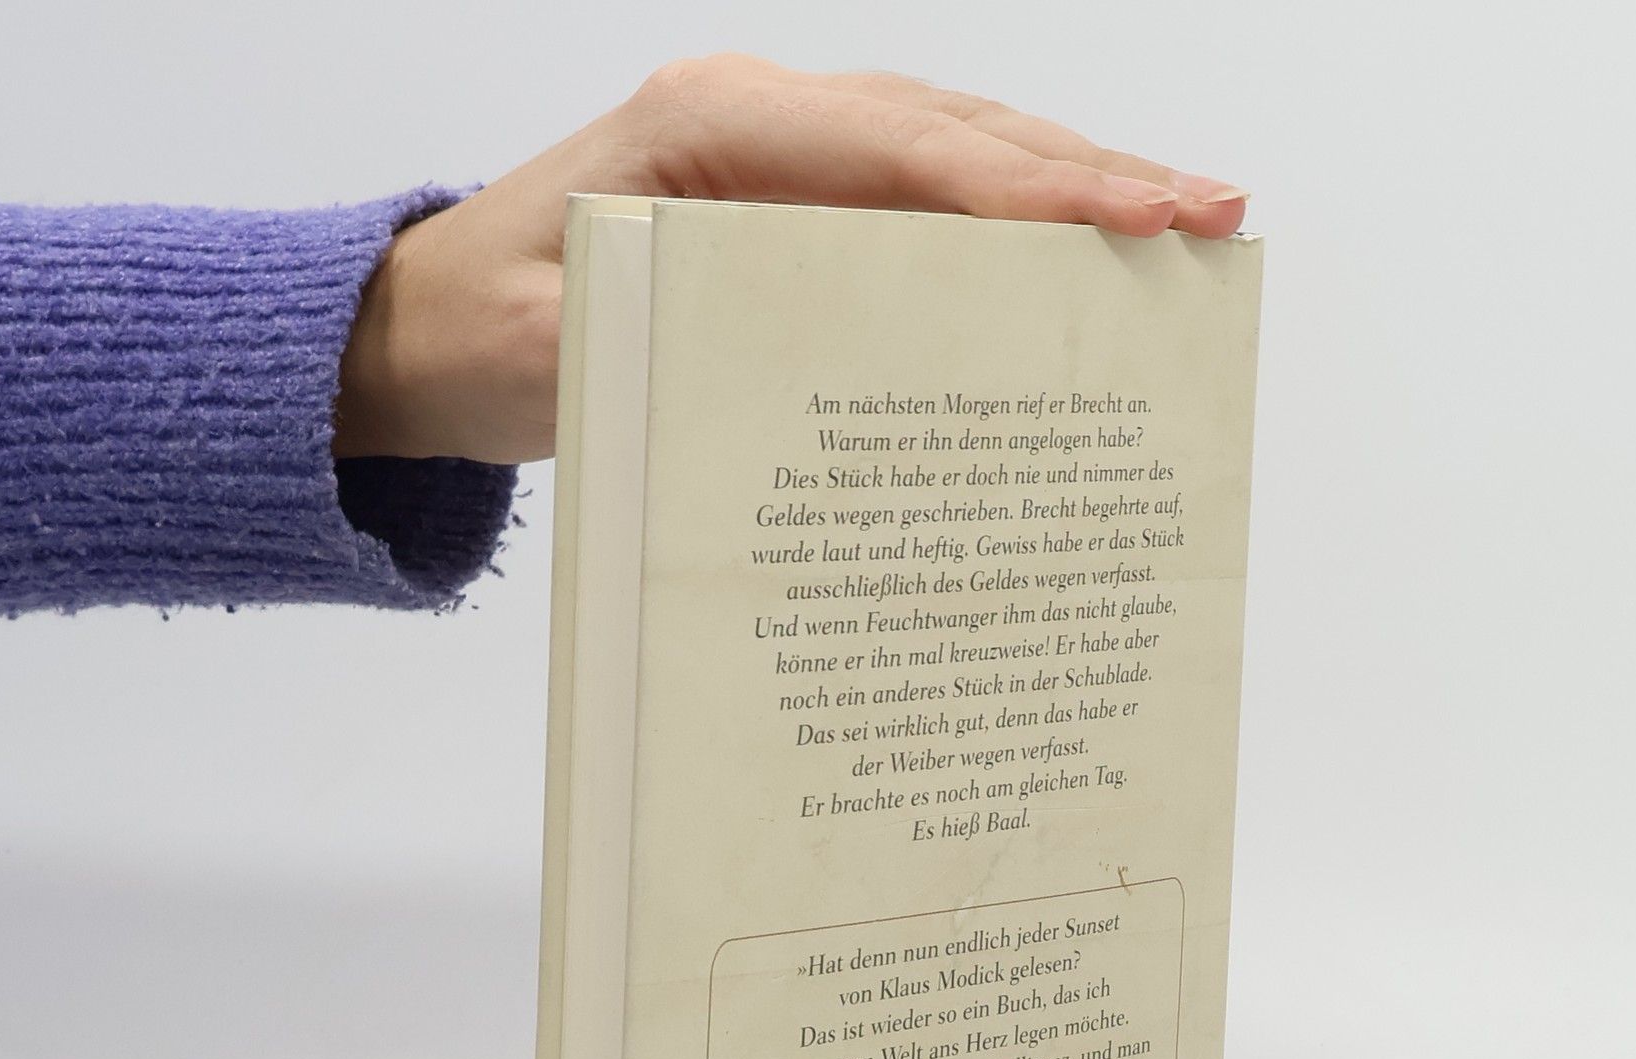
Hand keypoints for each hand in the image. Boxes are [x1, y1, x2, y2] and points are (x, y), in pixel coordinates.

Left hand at [334, 55, 1247, 464]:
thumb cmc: (483, 335)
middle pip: (957, 132)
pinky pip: (923, 201)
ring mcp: (783, 153)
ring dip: (1070, 189)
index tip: (1130, 219)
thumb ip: (687, 333)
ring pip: (957, 154)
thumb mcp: (562, 348)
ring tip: (1184, 222)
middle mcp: (761, 116)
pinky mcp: (794, 202)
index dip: (1022, 188)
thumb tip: (838, 364)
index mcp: (709, 126)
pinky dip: (1008, 224)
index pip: (900, 149)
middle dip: (1089, 174)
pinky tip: (1078, 259)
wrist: (425, 329)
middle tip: (1211, 209)